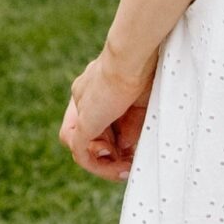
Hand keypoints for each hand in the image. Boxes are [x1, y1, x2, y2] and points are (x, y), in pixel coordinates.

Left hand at [59, 49, 155, 181]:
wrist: (134, 56)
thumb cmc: (145, 69)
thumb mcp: (141, 103)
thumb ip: (131, 126)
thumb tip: (124, 148)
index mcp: (98, 84)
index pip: (101, 117)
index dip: (117, 137)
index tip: (135, 147)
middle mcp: (84, 95)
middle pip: (91, 132)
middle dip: (112, 152)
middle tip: (130, 162)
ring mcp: (81, 108)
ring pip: (79, 144)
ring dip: (101, 161)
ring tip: (122, 167)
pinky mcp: (84, 122)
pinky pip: (80, 152)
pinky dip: (98, 163)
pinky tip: (117, 163)